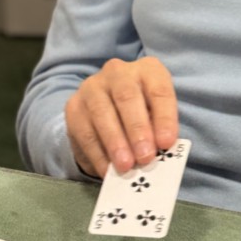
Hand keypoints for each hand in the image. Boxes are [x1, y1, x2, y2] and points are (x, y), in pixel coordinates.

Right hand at [65, 57, 178, 178]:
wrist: (108, 109)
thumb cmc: (142, 112)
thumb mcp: (156, 114)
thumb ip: (159, 129)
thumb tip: (160, 152)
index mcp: (148, 70)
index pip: (159, 90)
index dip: (164, 117)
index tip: (166, 143)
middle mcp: (118, 72)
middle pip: (127, 96)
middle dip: (137, 129)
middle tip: (145, 156)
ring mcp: (93, 86)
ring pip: (102, 113)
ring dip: (115, 143)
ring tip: (126, 166)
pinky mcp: (74, 106)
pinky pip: (85, 131)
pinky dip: (98, 154)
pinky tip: (108, 170)